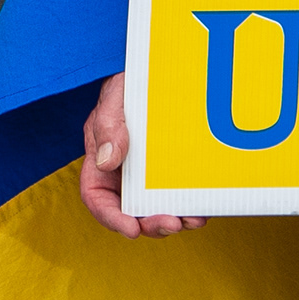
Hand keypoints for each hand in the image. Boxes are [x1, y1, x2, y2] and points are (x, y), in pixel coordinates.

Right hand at [79, 75, 203, 235]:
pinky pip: (178, 196)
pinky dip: (189, 207)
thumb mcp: (114, 98)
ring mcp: (149, 175)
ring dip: (173, 220)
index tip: (130, 229)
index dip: (111, 218)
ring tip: (191, 220)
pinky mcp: (172, 172)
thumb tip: (106, 161)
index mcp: (102, 161)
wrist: (159, 71)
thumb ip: (108, 127)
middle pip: (130, 211)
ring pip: (155, 209)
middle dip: (149, 224)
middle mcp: (124, 173)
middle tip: (172, 224)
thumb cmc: (128, 83)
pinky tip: (201, 209)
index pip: (97, 197)